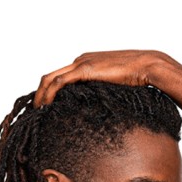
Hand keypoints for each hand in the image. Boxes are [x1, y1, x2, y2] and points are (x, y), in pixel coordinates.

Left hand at [35, 50, 176, 107]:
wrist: (148, 66)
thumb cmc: (137, 81)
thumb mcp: (113, 92)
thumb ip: (101, 99)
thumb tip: (97, 120)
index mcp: (85, 64)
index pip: (59, 79)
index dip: (47, 95)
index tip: (43, 112)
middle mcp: (79, 61)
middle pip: (49, 78)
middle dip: (38, 97)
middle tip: (34, 116)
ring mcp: (81, 63)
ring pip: (49, 79)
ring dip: (40, 98)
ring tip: (36, 115)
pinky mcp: (84, 69)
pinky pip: (58, 82)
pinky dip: (48, 95)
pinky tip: (45, 108)